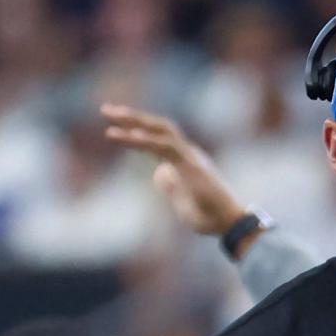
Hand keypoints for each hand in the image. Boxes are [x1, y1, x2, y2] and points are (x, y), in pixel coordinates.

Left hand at [101, 104, 246, 237]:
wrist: (229, 225)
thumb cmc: (210, 218)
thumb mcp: (183, 203)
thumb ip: (171, 187)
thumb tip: (159, 174)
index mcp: (185, 161)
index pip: (157, 139)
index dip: (135, 131)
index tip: (113, 128)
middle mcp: (187, 153)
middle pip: (157, 127)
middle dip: (131, 117)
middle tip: (105, 110)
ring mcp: (190, 157)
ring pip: (160, 130)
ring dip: (134, 121)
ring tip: (110, 116)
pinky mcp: (191, 165)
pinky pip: (166, 146)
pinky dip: (146, 140)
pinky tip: (129, 135)